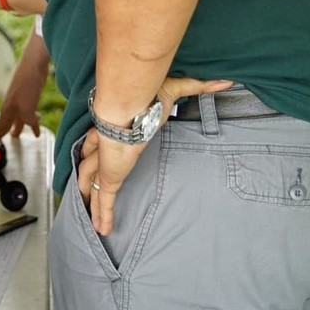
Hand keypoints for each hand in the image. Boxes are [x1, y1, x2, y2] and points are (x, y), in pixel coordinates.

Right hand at [0, 40, 47, 138]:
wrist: (35, 63)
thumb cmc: (27, 82)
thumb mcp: (27, 106)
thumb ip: (27, 120)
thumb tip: (31, 129)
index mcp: (7, 109)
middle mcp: (11, 105)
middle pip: (7, 122)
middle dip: (6, 132)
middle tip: (5, 143)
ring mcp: (19, 99)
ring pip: (18, 117)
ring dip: (19, 125)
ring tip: (20, 134)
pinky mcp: (29, 94)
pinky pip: (28, 111)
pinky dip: (31, 118)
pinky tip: (37, 118)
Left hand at [77, 76, 232, 235]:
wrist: (130, 108)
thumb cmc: (148, 99)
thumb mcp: (176, 90)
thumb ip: (199, 87)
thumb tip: (225, 80)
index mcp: (115, 128)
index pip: (98, 141)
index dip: (93, 149)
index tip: (96, 155)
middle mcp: (105, 148)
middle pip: (89, 166)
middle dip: (86, 179)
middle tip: (84, 193)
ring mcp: (105, 164)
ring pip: (91, 186)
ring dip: (92, 202)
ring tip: (93, 218)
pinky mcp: (109, 176)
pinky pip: (104, 199)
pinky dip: (103, 214)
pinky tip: (102, 229)